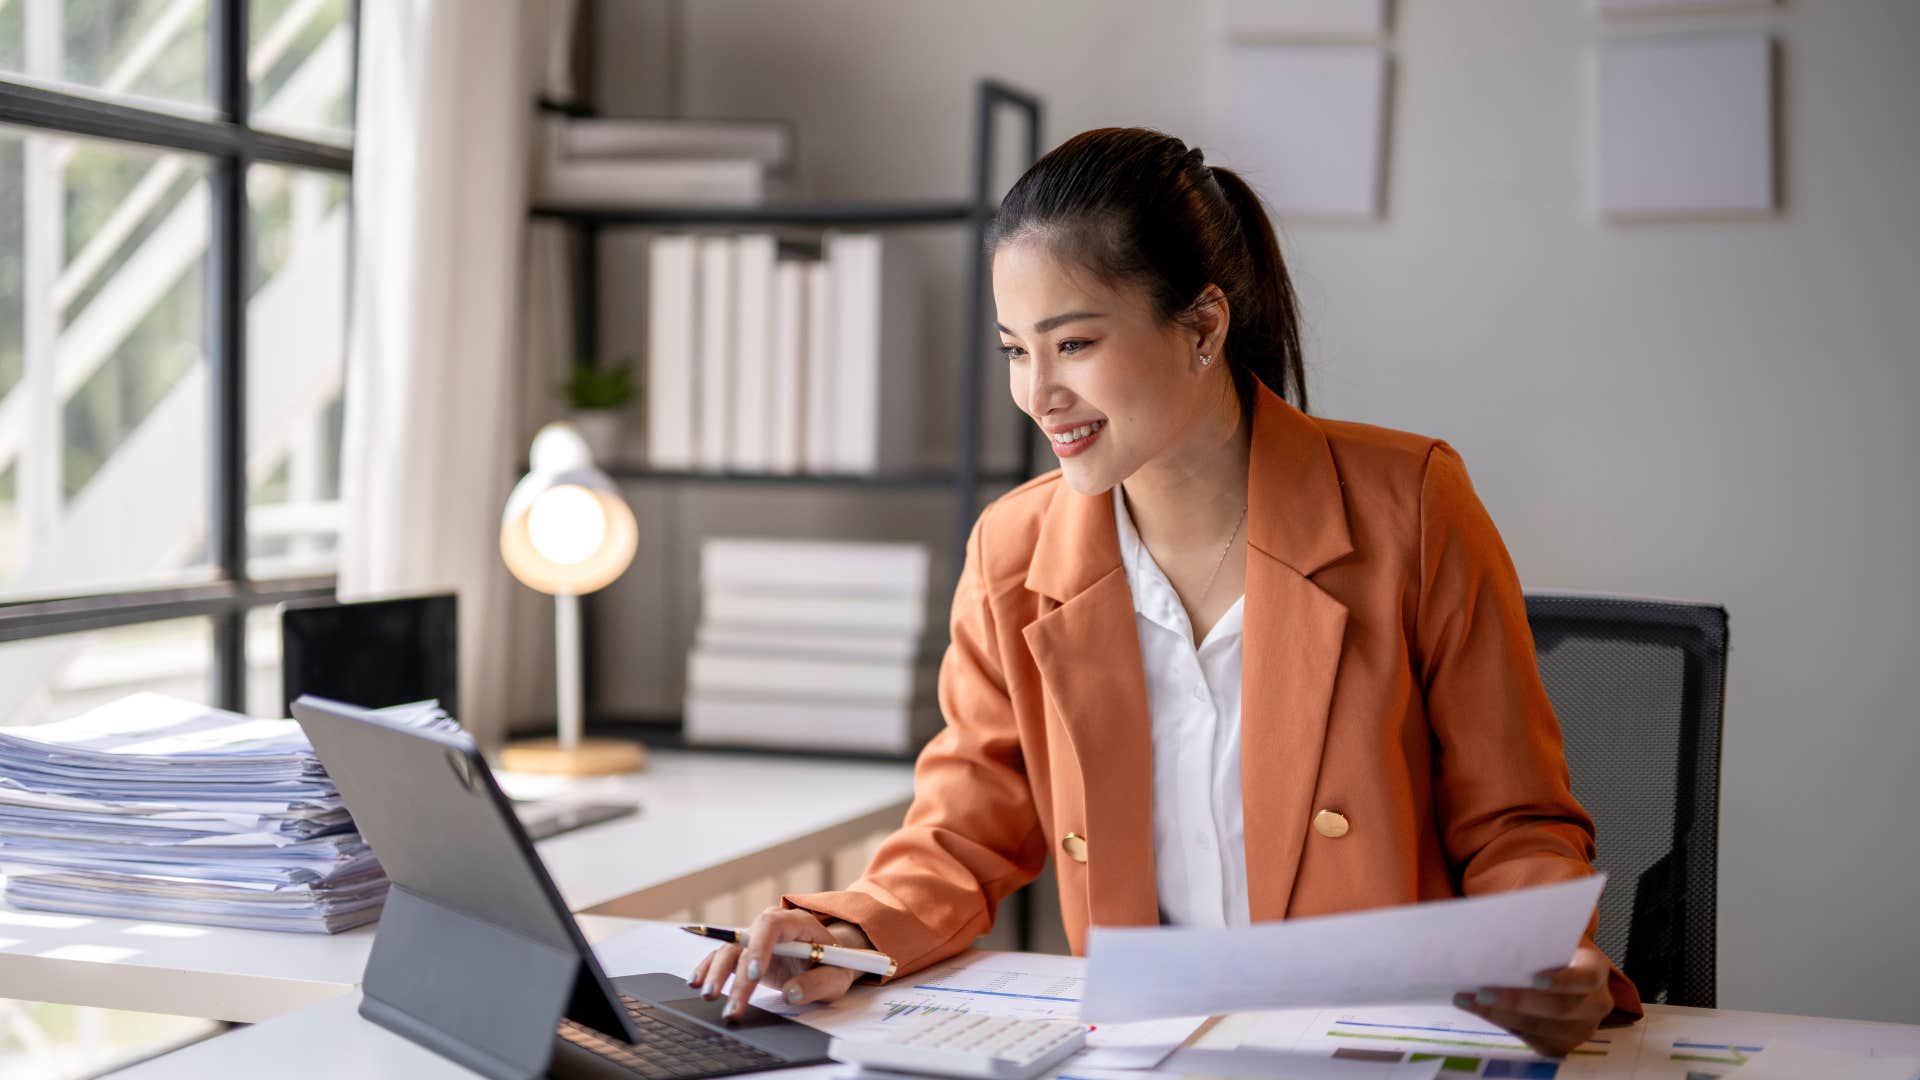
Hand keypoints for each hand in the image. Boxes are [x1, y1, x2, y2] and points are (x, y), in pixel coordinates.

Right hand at [687, 907, 870, 1021]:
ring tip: (707, 996)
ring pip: (730, 951)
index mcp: (797, 923)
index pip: (771, 926)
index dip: (759, 948)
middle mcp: (772, 926)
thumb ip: (817, 984)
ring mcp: (757, 939)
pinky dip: (709, 968)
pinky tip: (697, 981)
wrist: (831, 959)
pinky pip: (724, 957)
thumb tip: (791, 993)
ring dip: (717, 973)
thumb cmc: (835, 965)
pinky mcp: (747, 954)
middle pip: (745, 942)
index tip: (753, 975)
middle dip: (734, 973)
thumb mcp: (837, 976)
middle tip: (730, 1004)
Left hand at [1453, 945, 1613, 1058]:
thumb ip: (1533, 938)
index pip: (1586, 978)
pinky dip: (1499, 1022)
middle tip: (1482, 992)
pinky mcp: (1558, 1045)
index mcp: (1595, 971)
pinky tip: (1476, 1009)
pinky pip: (1528, 1037)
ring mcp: (1579, 1030)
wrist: (1560, 977)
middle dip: (1517, 1001)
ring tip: (1468, 1000)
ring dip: (1499, 1014)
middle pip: (1558, 1009)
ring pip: (1539, 1027)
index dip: (1563, 980)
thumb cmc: (1549, 952)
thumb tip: (1494, 933)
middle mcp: (1594, 1005)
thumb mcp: (1549, 940)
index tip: (1535, 978)